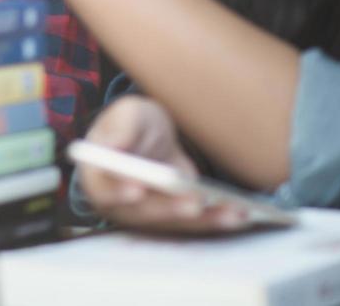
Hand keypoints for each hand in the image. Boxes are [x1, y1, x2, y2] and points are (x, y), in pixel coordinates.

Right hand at [79, 96, 249, 232]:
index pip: (104, 187)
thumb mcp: (128, 113)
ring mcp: (149, 217)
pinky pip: (195, 225)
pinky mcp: (174, 221)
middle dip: (168, 208)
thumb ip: (122, 126)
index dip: (118, 189)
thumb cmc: (135, 125)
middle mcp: (121, 205)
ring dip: (203, 220)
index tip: (135, 189)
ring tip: (230, 210)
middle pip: (143, 212)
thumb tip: (115, 146)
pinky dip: (217, 220)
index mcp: (99, 176)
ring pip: (174, 223)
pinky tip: (240, 213)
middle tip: (192, 202)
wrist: (154, 140)